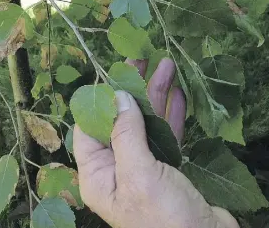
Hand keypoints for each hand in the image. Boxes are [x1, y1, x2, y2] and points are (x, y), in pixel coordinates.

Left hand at [73, 58, 238, 227]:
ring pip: (146, 123)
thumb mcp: (140, 175)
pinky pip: (166, 134)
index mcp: (99, 175)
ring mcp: (144, 167)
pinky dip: (172, 113)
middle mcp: (117, 168)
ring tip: (167, 65)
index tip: (114, 71)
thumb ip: (126, 134)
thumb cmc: (165, 219)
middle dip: (133, 88)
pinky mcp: (168, 169)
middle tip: (143, 57)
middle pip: (121, 119)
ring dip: (156, 95)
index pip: (90, 127)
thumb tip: (117, 95)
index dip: (100, 97)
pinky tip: (179, 92)